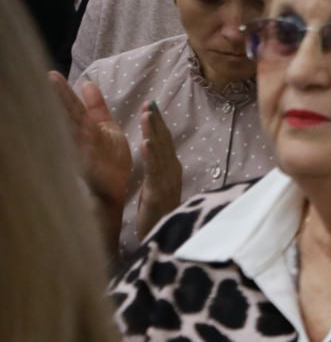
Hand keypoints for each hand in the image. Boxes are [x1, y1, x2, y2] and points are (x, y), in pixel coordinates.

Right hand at [49, 71, 131, 219]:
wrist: (114, 188)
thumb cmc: (110, 158)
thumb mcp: (106, 127)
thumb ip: (96, 106)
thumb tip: (87, 83)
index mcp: (86, 127)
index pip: (72, 107)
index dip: (63, 92)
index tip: (51, 74)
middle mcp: (81, 138)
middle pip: (68, 115)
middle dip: (59, 98)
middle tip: (48, 78)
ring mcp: (84, 152)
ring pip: (72, 129)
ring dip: (65, 114)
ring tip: (55, 97)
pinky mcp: (90, 165)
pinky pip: (86, 149)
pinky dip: (82, 137)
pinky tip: (80, 124)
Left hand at [135, 102, 182, 239]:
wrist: (168, 239)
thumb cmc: (159, 215)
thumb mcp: (157, 188)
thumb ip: (158, 171)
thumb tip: (154, 152)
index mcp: (171, 170)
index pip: (165, 142)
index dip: (158, 124)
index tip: (151, 106)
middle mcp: (173, 172)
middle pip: (165, 142)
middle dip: (157, 122)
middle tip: (150, 102)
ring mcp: (168, 182)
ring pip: (160, 152)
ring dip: (154, 132)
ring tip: (147, 115)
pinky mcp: (159, 193)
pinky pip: (155, 171)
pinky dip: (151, 156)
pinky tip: (146, 142)